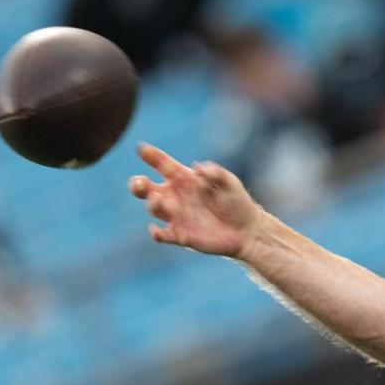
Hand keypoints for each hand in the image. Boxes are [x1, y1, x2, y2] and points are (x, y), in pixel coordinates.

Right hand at [128, 143, 260, 257]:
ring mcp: (176, 216)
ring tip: (158, 200)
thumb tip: (197, 168)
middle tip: (140, 182)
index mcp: (184, 179)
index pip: (163, 165)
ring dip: (153, 204)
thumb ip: (215, 173)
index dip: (152, 156)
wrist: (246, 230)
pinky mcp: (180, 235)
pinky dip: (156, 234)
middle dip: (137, 184)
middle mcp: (175, 196)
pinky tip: (156, 231)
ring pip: (154, 208)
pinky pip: (163, 235)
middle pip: (147, 188)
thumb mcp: (229, 182)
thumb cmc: (236, 201)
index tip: (141, 149)